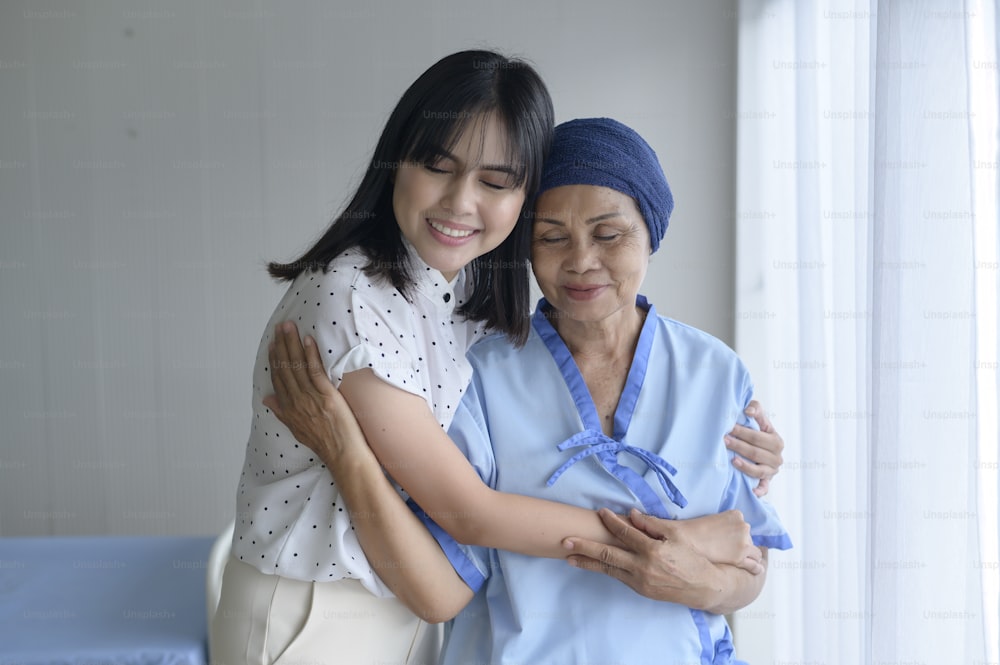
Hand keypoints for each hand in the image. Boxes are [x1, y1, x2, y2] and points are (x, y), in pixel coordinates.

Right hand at [261, 321, 371, 465]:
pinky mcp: (326, 395)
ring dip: (292, 344)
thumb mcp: (296, 429)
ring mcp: (310, 398)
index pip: (277, 379)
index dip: (274, 359)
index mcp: (288, 409)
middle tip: (280, 327)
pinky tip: (307, 340)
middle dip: (281, 345)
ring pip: (297, 366)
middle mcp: (296, 401)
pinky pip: (314, 370)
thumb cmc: (324, 443)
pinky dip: (310, 354)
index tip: (273, 344)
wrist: (342, 454)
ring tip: (289, 327)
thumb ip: (281, 412)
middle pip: (285, 368)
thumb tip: (267, 398)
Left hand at [562, 508, 726, 607]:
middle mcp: (642, 567)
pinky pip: (618, 576)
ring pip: (607, 569)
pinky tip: (592, 564)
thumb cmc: (692, 559)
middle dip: (584, 547)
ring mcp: (639, 581)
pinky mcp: (640, 590)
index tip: (599, 512)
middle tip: (565, 541)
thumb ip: (652, 525)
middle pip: (606, 555)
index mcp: (652, 550)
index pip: (624, 532)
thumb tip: (631, 514)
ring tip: (569, 558)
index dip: (610, 521)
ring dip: (587, 563)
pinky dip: (603, 569)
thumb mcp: (677, 536)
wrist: (705, 588)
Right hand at [673, 510, 762, 574]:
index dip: (738, 535)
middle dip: (743, 545)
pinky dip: (756, 568)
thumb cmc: (695, 530)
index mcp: (736, 515)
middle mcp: (744, 527)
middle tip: (728, 551)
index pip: (744, 527)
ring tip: (741, 561)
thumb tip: (732, 536)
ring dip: (749, 556)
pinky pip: (754, 565)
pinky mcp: (740, 557)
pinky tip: (757, 570)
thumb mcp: (714, 519)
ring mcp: (744, 543)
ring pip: (755, 553)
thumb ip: (727, 524)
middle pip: (750, 539)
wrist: (687, 540)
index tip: (731, 540)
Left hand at [725, 400, 783, 495]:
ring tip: (732, 460)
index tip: (728, 427)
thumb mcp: (760, 419)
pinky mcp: (767, 482)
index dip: (742, 432)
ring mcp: (772, 471)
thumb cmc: (758, 432)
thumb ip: (756, 409)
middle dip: (739, 446)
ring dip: (745, 466)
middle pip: (756, 452)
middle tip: (724, 440)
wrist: (762, 448)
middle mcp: (777, 457)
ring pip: (759, 470)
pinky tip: (752, 492)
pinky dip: (760, 490)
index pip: (758, 437)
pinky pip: (764, 488)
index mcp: (776, 441)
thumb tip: (747, 412)